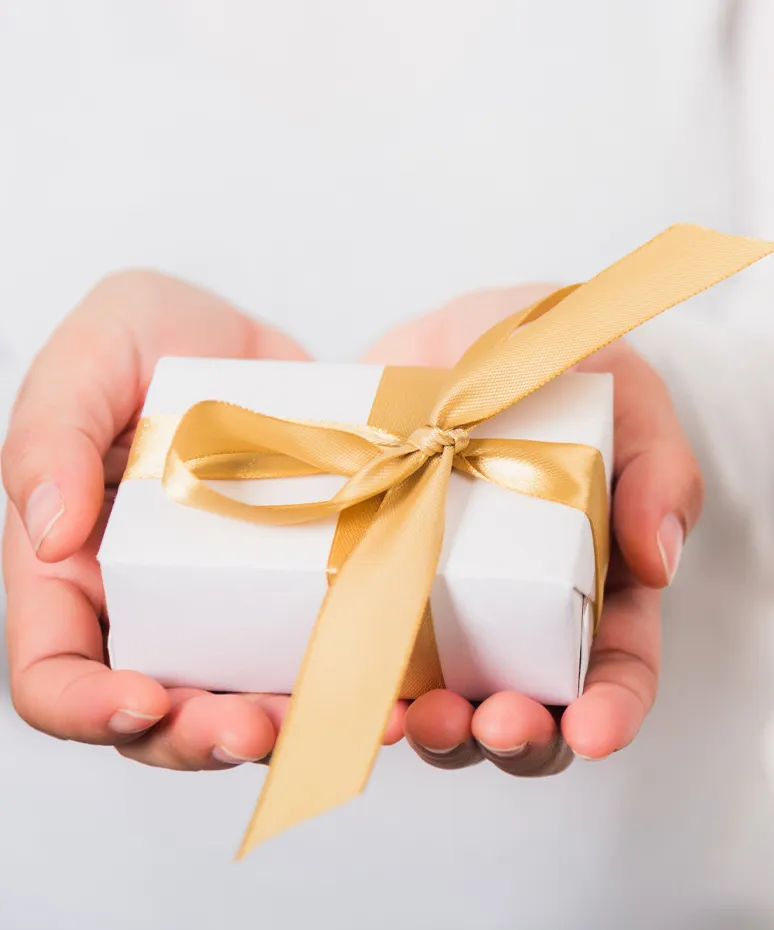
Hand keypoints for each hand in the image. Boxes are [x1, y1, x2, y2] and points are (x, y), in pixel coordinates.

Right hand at [2, 271, 405, 769]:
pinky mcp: (290, 594)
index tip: (146, 699)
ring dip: (281, 725)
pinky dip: (347, 678)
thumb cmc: (152, 335)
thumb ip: (51, 434)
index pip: (53, 672)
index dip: (86, 707)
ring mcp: (222, 607)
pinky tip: (392, 685)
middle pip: (155, 714)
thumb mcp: (94, 355)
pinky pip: (311, 654)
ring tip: (332, 714)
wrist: (249, 343)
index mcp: (73, 569)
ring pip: (240, 700)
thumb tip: (47, 534)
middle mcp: (146, 606)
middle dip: (201, 735)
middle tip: (257, 727)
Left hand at [363, 285, 702, 775]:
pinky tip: (344, 698)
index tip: (590, 728)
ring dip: (434, 732)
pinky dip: (355, 697)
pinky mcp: (371, 595)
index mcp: (590, 577)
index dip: (611, 710)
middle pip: (529, 709)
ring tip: (414, 715)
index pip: (615, 667)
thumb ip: (657, 463)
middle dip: (515, 736)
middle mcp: (515, 611)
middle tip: (489, 720)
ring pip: (446, 708)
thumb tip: (659, 559)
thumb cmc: (535, 357)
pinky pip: (363, 666)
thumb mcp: (616, 385)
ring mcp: (439, 611)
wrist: (429, 341)